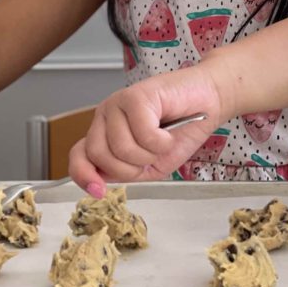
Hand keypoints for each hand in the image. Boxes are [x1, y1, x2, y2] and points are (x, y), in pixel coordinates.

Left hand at [69, 61, 233, 196]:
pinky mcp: (136, 95)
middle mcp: (106, 115)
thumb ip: (125, 171)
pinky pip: (142, 133)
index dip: (84, 175)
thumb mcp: (151, 164)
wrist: (208, 100)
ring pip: (121, 147)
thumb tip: (101, 181)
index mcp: (105, 132)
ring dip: (149, 154)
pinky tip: (168, 132)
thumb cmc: (182, 129)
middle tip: (150, 158)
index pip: (79, 155)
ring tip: (163, 142)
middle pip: (99, 155)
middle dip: (130, 167)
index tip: (99, 191)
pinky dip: (161, 141)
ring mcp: (119, 103)